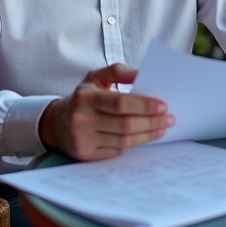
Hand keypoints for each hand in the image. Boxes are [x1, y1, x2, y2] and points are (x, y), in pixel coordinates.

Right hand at [39, 63, 174, 160]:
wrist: (56, 123)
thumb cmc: (82, 98)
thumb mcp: (95, 78)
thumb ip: (117, 71)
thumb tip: (141, 73)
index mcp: (85, 97)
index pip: (120, 103)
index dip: (144, 106)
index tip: (163, 106)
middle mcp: (82, 118)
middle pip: (125, 124)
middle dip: (151, 122)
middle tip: (170, 119)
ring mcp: (83, 139)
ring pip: (124, 140)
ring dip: (147, 134)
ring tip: (162, 128)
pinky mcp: (86, 154)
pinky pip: (117, 150)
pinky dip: (133, 144)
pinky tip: (145, 137)